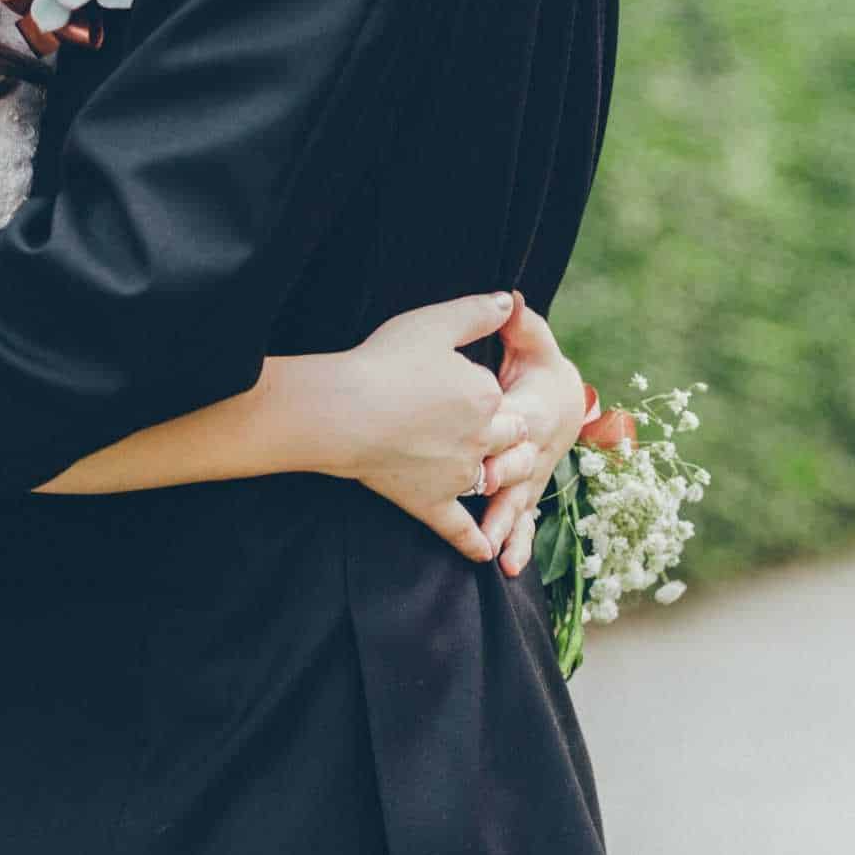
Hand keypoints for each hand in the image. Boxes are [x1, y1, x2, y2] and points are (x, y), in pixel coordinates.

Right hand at [329, 292, 529, 562]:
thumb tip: (511, 300)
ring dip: (495, 480)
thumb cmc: (384, 361)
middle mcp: (481, 440)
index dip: (491, 397)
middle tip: (488, 433)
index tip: (467, 392)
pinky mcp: (431, 503)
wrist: (343, 411)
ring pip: (489, 480)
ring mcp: (458, 476)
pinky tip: (487, 553)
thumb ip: (479, 312)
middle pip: (508, 441)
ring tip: (492, 479)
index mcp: (487, 397)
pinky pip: (460, 528)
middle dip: (505, 438)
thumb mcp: (435, 323)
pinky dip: (474, 542)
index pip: (504, 400)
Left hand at [481, 294, 585, 577]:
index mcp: (535, 409)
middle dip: (504, 484)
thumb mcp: (533, 343)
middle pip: (521, 468)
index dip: (507, 430)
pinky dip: (519, 544)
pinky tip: (506, 567)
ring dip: (510, 526)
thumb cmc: (540, 369)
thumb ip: (521, 324)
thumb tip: (510, 297)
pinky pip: (526, 522)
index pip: (522, 421)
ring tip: (498, 551)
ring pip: (523, 503)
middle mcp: (537, 448)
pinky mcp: (527, 493)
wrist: (563, 400)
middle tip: (483, 502)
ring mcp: (533, 476)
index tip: (486, 439)